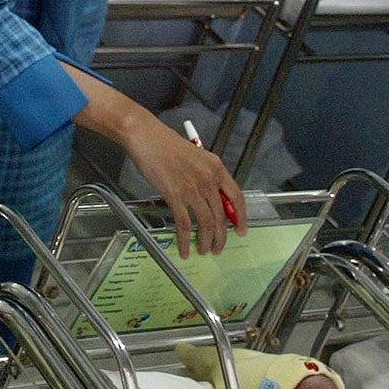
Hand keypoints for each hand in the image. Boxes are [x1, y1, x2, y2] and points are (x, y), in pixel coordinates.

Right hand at [119, 114, 244, 258]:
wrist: (147, 137)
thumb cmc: (167, 145)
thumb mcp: (196, 157)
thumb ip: (207, 176)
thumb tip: (211, 199)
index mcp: (217, 168)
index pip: (237, 197)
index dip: (241, 217)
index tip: (241, 230)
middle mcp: (209, 179)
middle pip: (222, 215)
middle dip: (221, 236)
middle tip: (219, 248)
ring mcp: (192, 188)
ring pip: (206, 222)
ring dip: (207, 241)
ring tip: (204, 250)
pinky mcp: (175, 195)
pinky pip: (184, 223)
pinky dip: (185, 239)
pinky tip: (184, 247)